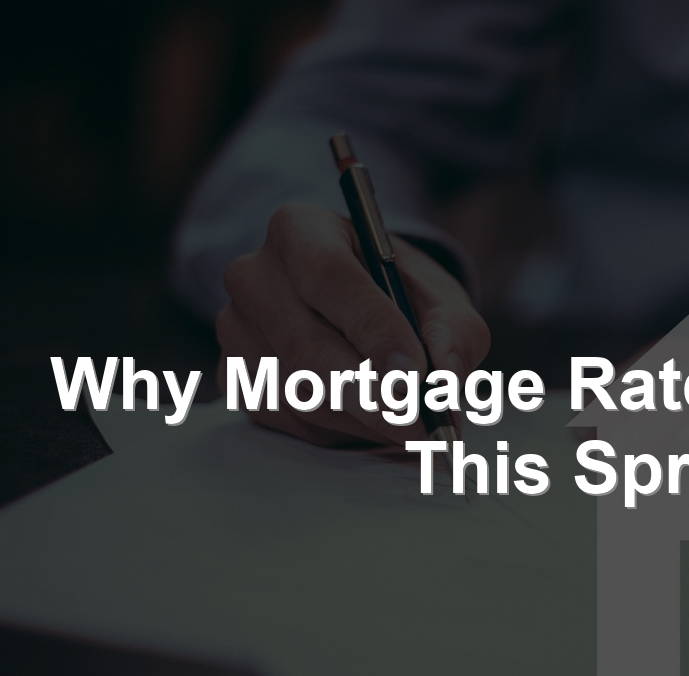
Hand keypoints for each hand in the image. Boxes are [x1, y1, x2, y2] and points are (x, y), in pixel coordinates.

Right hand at [214, 203, 489, 445]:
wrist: (361, 308)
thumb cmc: (399, 295)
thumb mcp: (441, 300)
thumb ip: (454, 333)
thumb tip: (447, 378)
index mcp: (301, 230)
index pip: (329, 276)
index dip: (373, 330)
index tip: (415, 376)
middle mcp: (255, 275)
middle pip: (306, 347)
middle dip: (372, 395)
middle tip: (421, 424)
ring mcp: (236, 330)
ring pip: (300, 394)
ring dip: (364, 420)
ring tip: (410, 420)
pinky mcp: (235, 378)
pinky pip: (288, 421)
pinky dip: (340, 432)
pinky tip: (370, 418)